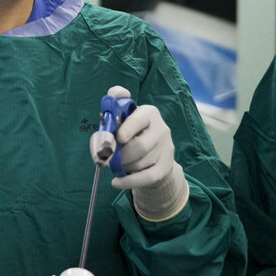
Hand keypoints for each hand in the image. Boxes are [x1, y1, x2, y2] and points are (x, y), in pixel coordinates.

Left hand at [104, 86, 188, 220]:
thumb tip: (120, 93)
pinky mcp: (166, 167)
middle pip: (140, 147)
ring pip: (140, 163)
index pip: (140, 119)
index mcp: (149, 113)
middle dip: (121, 155)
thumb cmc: (131, 132)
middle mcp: (162, 129)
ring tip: (118, 163)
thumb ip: (116, 100)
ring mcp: (167, 148)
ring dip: (123, 167)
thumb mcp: (124, 115)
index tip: (118, 138)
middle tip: (109, 158)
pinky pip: (146, 178)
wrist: (152, 154)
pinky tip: (116, 182)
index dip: (128, 129)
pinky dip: (128, 181)